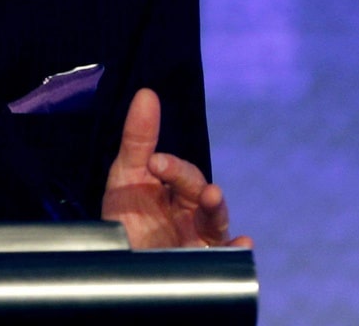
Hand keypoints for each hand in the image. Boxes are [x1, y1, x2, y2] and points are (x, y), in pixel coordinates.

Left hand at [100, 87, 248, 249]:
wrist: (116, 262)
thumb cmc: (125, 216)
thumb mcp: (126, 175)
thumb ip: (138, 138)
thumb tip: (147, 93)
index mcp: (177, 190)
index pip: (183, 173)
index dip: (172, 166)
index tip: (155, 162)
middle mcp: (193, 213)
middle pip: (200, 194)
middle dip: (191, 183)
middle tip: (172, 173)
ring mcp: (199, 240)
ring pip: (215, 221)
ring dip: (215, 207)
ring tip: (212, 196)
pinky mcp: (202, 265)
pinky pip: (224, 259)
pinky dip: (235, 252)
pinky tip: (242, 243)